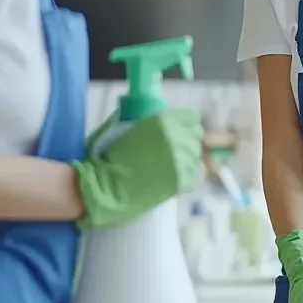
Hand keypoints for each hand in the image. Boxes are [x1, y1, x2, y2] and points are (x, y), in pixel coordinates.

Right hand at [72, 108, 203, 228]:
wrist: (106, 186)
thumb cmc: (110, 154)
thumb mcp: (129, 127)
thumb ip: (151, 122)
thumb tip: (163, 121)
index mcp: (164, 120)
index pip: (192, 117)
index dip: (186, 124)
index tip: (180, 130)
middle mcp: (177, 137)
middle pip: (197, 136)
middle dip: (186, 141)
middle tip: (172, 150)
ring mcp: (182, 160)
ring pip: (195, 157)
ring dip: (185, 160)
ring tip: (167, 167)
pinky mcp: (182, 181)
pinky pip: (191, 176)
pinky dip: (182, 178)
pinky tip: (168, 179)